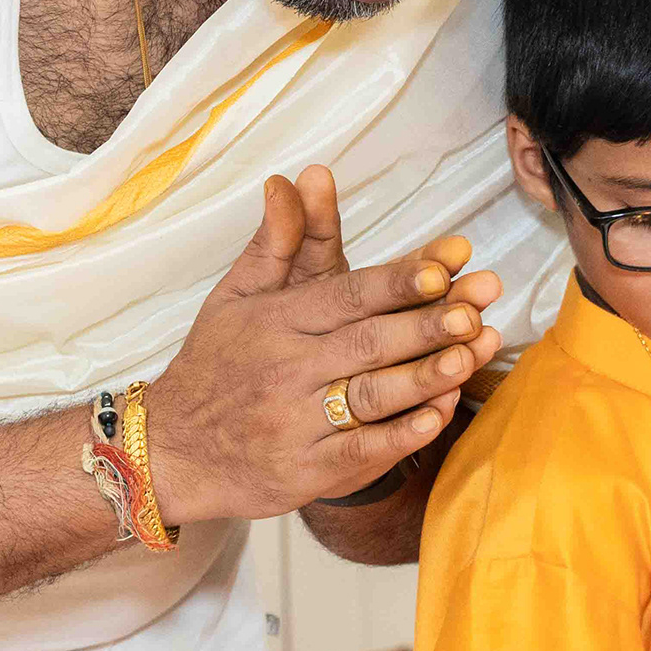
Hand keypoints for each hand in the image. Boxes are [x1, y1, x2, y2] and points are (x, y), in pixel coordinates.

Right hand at [146, 167, 506, 526]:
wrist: (172, 452)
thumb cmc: (216, 364)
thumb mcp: (236, 295)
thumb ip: (278, 241)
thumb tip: (291, 179)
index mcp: (276, 321)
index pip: (344, 294)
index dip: (396, 281)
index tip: (445, 266)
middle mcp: (286, 369)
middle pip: (367, 343)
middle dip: (427, 325)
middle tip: (478, 307)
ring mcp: (294, 423)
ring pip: (369, 397)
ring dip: (425, 377)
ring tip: (473, 355)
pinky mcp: (303, 472)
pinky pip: (357, 453)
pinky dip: (399, 437)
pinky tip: (438, 417)